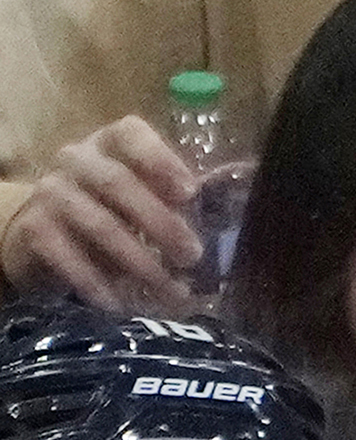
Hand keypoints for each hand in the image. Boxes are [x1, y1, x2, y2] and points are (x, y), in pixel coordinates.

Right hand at [2, 114, 197, 307]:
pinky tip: (120, 305)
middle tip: (192, 257)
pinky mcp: (34, 229)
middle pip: (117, 182)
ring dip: (139, 262)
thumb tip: (237, 210)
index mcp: (111, 144)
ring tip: (171, 291)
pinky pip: (67, 257)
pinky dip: (97, 283)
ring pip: (98, 224)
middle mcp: (77, 160)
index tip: (190, 193)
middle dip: (160, 222)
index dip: (160, 160)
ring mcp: (51, 192)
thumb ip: (184, 202)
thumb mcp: (146, 199)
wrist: (45, 237)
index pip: (131, 134)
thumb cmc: (113, 213)